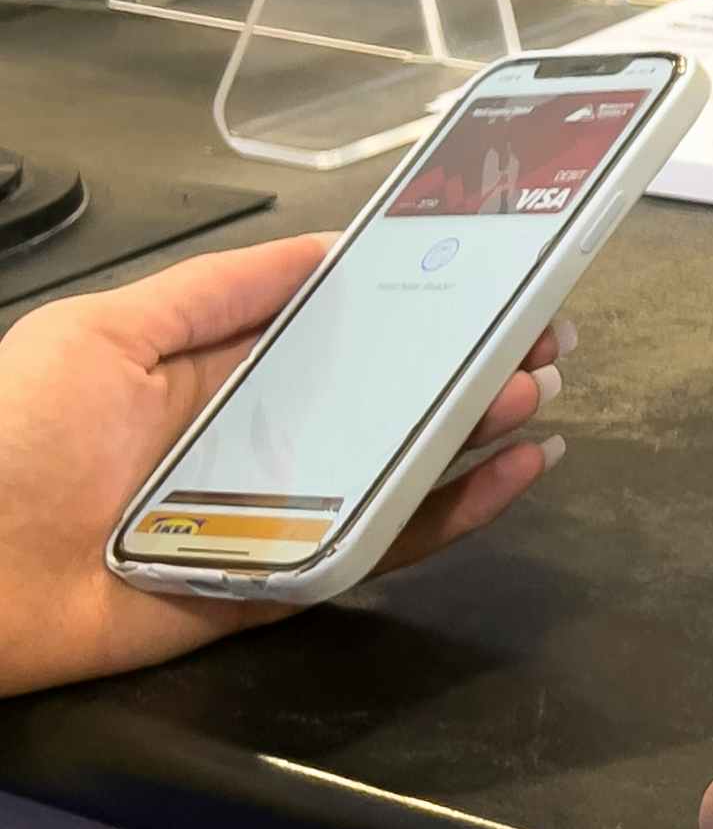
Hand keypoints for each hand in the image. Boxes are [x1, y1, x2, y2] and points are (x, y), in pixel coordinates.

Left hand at [0, 234, 567, 699]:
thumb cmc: (11, 442)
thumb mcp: (100, 333)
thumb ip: (214, 292)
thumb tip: (320, 249)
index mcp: (219, 377)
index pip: (340, 335)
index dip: (415, 306)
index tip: (484, 276)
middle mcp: (264, 443)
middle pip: (391, 401)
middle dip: (471, 365)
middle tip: (543, 335)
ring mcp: (284, 512)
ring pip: (406, 470)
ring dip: (479, 430)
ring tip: (534, 389)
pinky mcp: (294, 578)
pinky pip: (388, 546)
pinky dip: (457, 513)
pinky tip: (505, 471)